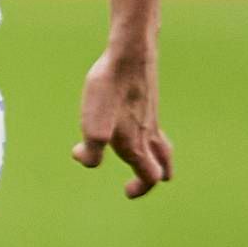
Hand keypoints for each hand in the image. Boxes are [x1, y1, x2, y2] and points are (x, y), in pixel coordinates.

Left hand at [72, 45, 173, 197]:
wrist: (129, 55)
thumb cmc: (110, 91)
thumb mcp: (93, 127)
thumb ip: (91, 152)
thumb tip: (85, 159)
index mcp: (137, 146)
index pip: (149, 177)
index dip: (140, 188)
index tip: (126, 191)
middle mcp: (149, 134)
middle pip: (162, 164)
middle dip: (153, 176)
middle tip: (142, 179)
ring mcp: (151, 116)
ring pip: (162, 144)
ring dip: (157, 157)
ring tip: (147, 158)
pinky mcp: (147, 100)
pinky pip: (153, 125)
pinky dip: (148, 134)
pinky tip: (131, 121)